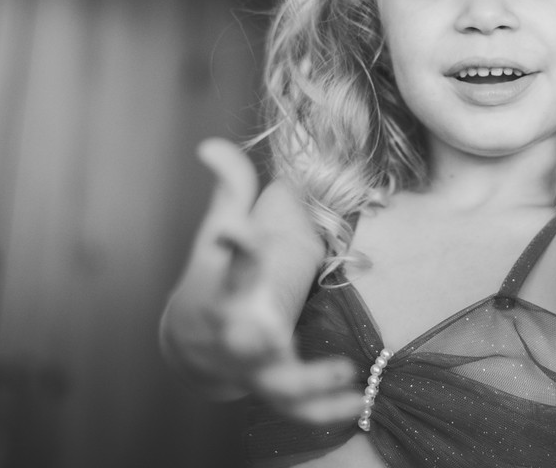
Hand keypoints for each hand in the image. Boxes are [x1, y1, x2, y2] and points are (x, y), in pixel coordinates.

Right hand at [162, 139, 363, 423]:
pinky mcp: (274, 389)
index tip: (234, 230)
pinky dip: (326, 412)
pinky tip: (359, 403)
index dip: (232, 247)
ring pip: (276, 384)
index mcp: (226, 290)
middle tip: (269, 331)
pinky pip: (300, 410)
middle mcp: (237, 332)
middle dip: (252, 336)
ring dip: (307, 384)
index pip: (227, 266)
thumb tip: (212, 143)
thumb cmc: (213, 282)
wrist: (196, 348)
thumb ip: (231, 191)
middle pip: (242, 337)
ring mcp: (255, 366)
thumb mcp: (218, 235)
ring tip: (347, 372)